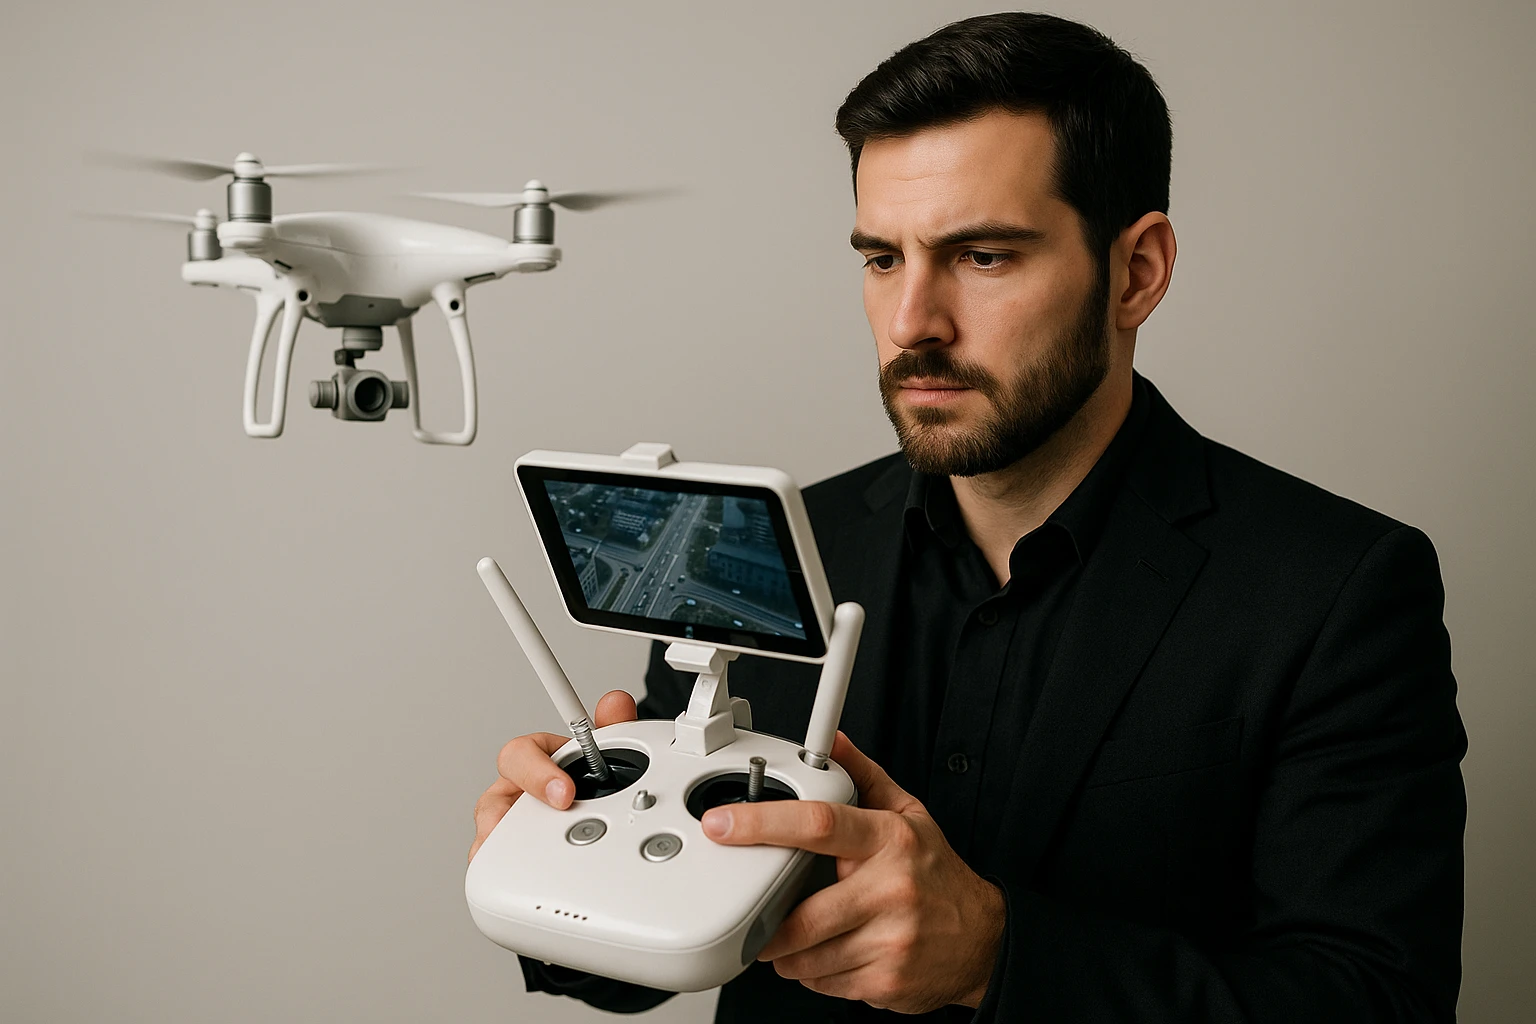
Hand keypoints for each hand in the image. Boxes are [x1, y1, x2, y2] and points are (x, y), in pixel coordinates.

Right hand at [469, 689, 637, 863]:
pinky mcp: (501, 854)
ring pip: (490, 836)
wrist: (589, 810)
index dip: (538, 772)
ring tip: (539, 856)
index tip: (564, 792)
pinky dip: (507, 870)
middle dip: (521, 821)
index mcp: (532, 762)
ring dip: (511, 846)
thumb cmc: (584, 783)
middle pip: (493, 802)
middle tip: (555, 832)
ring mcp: (503, 825)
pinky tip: (529, 875)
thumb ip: (610, 730)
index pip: (519, 755)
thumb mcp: (599, 758)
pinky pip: (492, 862)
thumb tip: (616, 704)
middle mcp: (512, 793)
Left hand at [700, 731, 1003, 1012]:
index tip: (723, 825)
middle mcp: (890, 890)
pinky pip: (823, 984)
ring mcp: (890, 941)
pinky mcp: (886, 983)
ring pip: (806, 957)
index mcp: (889, 840)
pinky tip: (832, 953)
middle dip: (767, 922)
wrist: (984, 940)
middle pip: (802, 914)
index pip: (818, 824)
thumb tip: (832, 742)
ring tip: (806, 934)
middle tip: (759, 911)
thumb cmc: (938, 875)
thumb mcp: (909, 814)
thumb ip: (864, 777)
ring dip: (788, 952)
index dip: (762, 823)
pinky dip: (813, 973)